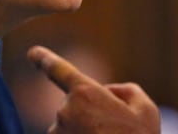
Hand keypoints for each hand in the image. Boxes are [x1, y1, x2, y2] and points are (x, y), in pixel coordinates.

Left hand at [26, 45, 160, 133]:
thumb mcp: (145, 109)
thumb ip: (126, 92)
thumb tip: (108, 93)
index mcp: (85, 93)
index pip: (58, 69)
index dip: (44, 59)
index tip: (32, 52)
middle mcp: (66, 111)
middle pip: (73, 106)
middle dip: (89, 113)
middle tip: (113, 129)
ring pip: (69, 127)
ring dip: (83, 132)